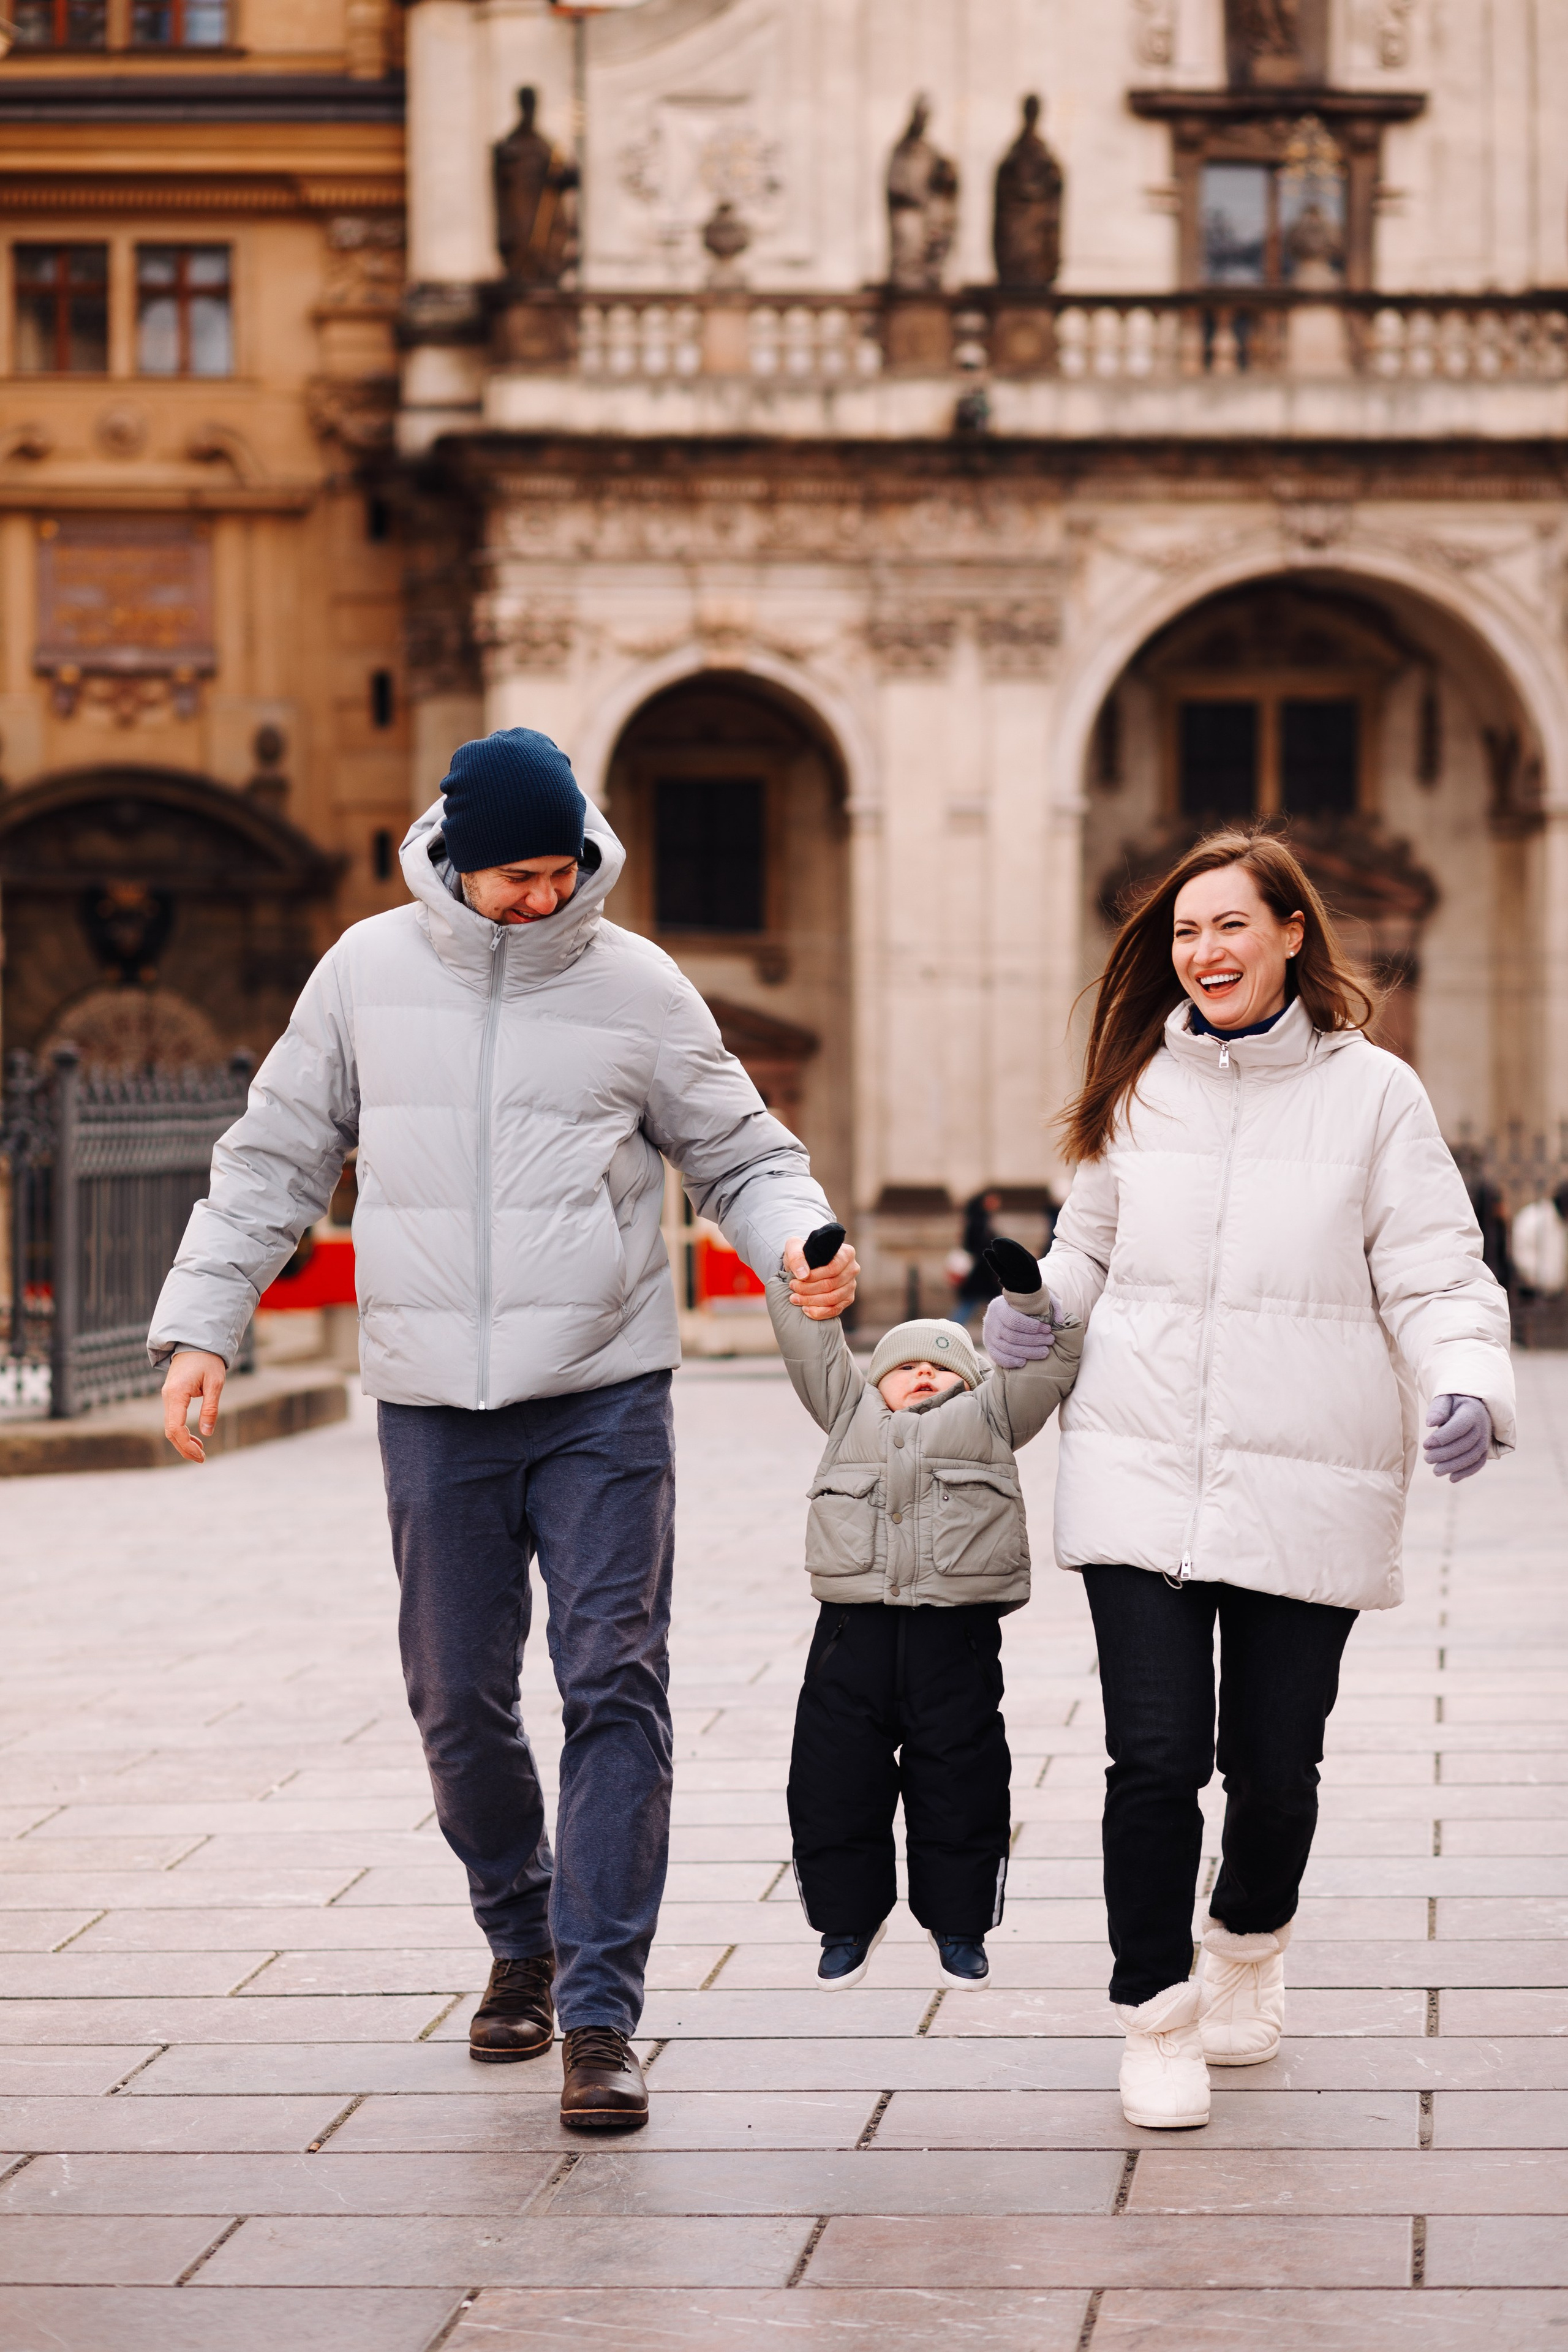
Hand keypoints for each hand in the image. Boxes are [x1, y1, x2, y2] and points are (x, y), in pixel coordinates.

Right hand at [162, 1349, 226, 1463]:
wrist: (195, 1342)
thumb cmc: (208, 1360)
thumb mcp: (215, 1383)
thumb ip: (211, 1407)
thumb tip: (207, 1433)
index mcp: (177, 1393)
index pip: (176, 1427)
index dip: (187, 1444)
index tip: (201, 1454)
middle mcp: (168, 1397)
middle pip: (170, 1431)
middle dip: (184, 1448)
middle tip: (201, 1459)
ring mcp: (167, 1397)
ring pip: (170, 1427)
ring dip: (183, 1442)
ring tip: (200, 1452)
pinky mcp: (171, 1397)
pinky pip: (172, 1419)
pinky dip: (182, 1432)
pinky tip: (195, 1439)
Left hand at [784, 1234, 858, 1321]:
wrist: (806, 1264)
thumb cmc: (803, 1254)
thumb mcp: (795, 1248)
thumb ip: (797, 1258)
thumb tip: (803, 1275)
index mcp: (846, 1253)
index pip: (832, 1268)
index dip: (813, 1277)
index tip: (796, 1279)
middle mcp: (852, 1269)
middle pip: (831, 1284)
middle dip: (808, 1289)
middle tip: (792, 1288)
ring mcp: (851, 1285)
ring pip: (833, 1299)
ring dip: (811, 1301)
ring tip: (795, 1299)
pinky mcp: (847, 1299)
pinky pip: (835, 1310)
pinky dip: (819, 1313)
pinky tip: (806, 1310)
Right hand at [982, 1293, 1055, 1368]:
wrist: (1005, 1309)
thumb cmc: (1024, 1305)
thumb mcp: (1036, 1298)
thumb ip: (1051, 1306)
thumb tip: (1060, 1322)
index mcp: (999, 1306)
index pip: (1014, 1320)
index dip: (1032, 1327)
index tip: (1048, 1329)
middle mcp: (991, 1321)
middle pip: (1012, 1336)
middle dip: (1034, 1340)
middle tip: (1050, 1340)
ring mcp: (988, 1335)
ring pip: (1007, 1348)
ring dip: (1028, 1352)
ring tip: (1045, 1352)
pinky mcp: (989, 1346)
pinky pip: (997, 1357)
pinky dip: (1011, 1361)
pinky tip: (1024, 1362)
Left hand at [1423, 1393, 1490, 1483]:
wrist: (1473, 1406)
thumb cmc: (1454, 1403)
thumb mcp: (1445, 1398)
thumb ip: (1438, 1408)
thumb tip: (1430, 1423)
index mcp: (1472, 1411)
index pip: (1459, 1426)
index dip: (1442, 1437)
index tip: (1425, 1445)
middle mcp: (1482, 1426)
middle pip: (1466, 1444)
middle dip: (1445, 1454)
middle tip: (1427, 1459)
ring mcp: (1485, 1439)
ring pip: (1473, 1456)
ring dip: (1454, 1466)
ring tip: (1436, 1471)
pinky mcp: (1485, 1449)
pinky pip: (1479, 1463)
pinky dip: (1466, 1472)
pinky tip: (1451, 1478)